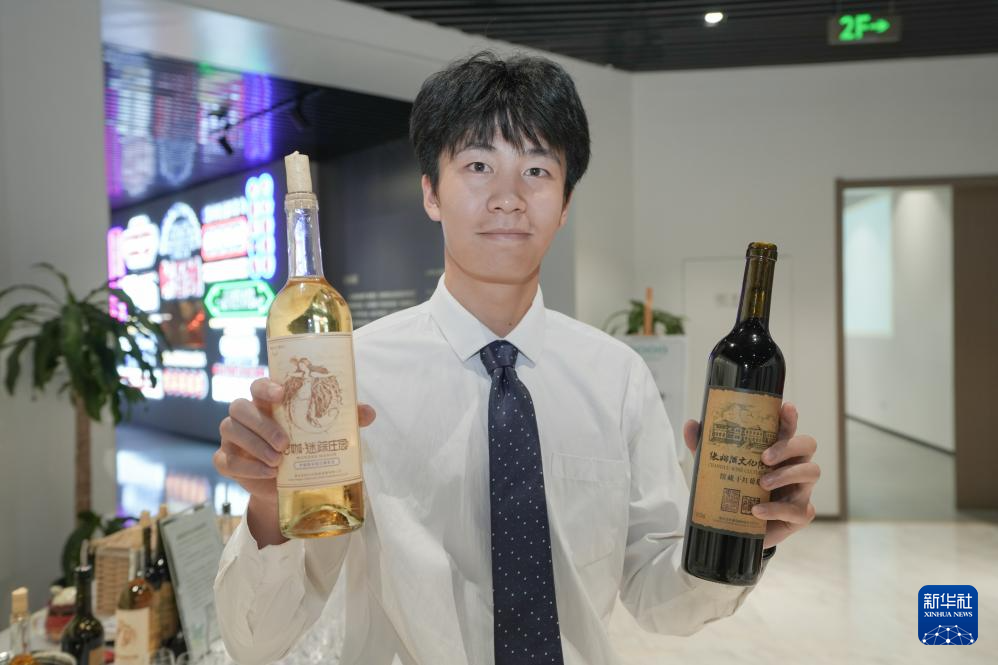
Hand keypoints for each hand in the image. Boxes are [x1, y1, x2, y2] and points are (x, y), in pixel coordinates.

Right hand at [215, 377, 376, 503]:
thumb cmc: (303, 448)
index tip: (282, 394)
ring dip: (255, 445)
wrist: (286, 485)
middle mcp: (246, 415)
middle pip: (239, 406)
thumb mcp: (325, 433)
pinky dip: (247, 467)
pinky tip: (268, 473)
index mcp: (267, 401)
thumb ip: (345, 420)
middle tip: (285, 443)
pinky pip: (226, 460)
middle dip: (261, 424)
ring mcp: (232, 437)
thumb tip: (369, 413)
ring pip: (230, 430)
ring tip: (278, 461)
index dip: (266, 387)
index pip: (258, 385)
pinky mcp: (226, 460)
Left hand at [683, 401, 819, 548]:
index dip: (790, 417)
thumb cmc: (734, 490)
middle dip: (788, 447)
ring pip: (810, 472)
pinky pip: (798, 509)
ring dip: (786, 475)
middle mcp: (794, 465)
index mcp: (777, 449)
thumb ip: (705, 446)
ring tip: (761, 483)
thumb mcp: (716, 467)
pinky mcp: (800, 513)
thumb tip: (690, 424)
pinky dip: (776, 509)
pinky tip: (757, 510)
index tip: (786, 408)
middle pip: (807, 444)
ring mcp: (801, 489)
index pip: (788, 428)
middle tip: (764, 457)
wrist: (735, 528)